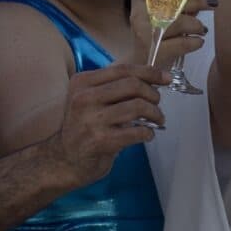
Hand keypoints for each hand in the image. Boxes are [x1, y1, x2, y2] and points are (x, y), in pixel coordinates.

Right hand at [52, 63, 168, 185]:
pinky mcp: (100, 141)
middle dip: (153, 94)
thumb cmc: (83, 127)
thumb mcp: (91, 99)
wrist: (63, 161)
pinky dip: (148, 132)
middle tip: (157, 105)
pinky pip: (136, 131)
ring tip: (157, 120)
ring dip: (155, 113)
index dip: (150, 72)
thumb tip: (153, 78)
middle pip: (133, 85)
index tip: (166, 78)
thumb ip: (114, 86)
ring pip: (138, 106)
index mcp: (83, 82)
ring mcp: (92, 120)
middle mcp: (84, 97)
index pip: (123, 69)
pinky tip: (147, 135)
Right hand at [130, 0, 210, 67]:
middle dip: (197, 1)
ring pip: (178, 22)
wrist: (141, 64)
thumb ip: (183, 4)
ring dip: (196, 24)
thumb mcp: (166, 16)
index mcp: (141, 1)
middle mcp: (140, 15)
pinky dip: (194, 41)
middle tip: (212, 4)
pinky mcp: (155, 52)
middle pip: (173, 2)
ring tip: (202, 29)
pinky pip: (181, 43)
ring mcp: (145, 34)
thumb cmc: (156, 36)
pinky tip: (199, 41)